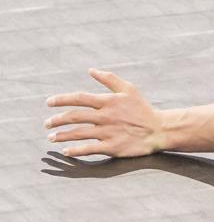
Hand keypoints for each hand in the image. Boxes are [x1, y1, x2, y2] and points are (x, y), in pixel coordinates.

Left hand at [45, 69, 162, 157]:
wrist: (159, 130)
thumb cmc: (142, 109)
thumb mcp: (129, 89)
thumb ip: (109, 79)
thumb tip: (91, 70)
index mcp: (109, 101)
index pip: (79, 98)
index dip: (61, 100)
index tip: (49, 103)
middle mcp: (106, 117)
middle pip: (74, 116)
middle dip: (57, 120)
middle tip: (47, 123)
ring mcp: (108, 133)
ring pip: (78, 133)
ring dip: (62, 135)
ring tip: (51, 137)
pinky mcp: (112, 147)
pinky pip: (88, 149)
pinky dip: (75, 150)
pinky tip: (66, 151)